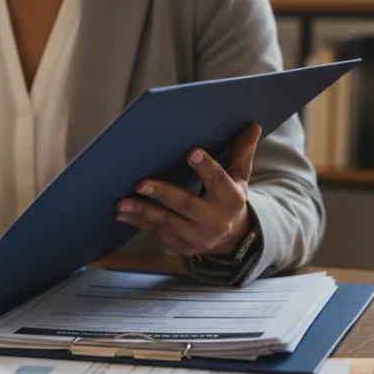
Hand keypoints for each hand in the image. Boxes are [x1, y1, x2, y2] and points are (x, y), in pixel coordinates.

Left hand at [115, 123, 260, 257]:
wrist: (231, 237)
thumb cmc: (229, 197)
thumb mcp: (239, 177)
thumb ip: (241, 152)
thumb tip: (252, 126)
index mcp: (231, 198)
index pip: (219, 180)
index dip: (205, 167)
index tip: (190, 152)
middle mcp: (216, 220)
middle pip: (187, 205)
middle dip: (163, 194)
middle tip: (140, 183)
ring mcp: (198, 237)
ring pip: (167, 222)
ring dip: (143, 211)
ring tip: (122, 201)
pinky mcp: (182, 247)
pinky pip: (157, 233)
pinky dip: (138, 223)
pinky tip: (121, 213)